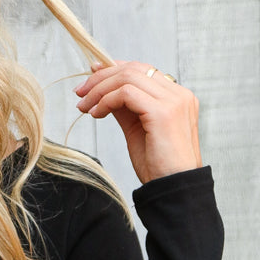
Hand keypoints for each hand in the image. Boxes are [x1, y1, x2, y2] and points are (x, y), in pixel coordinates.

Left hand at [74, 61, 201, 183]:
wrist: (173, 191)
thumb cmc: (158, 167)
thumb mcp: (137, 131)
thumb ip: (126, 109)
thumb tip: (105, 93)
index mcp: (177, 97)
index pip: (143, 70)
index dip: (115, 69)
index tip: (92, 76)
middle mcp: (179, 94)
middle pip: (134, 69)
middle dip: (102, 78)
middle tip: (80, 92)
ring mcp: (174, 101)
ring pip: (128, 77)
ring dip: (100, 89)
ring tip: (84, 106)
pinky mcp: (163, 112)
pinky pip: (126, 93)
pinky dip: (106, 100)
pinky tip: (96, 114)